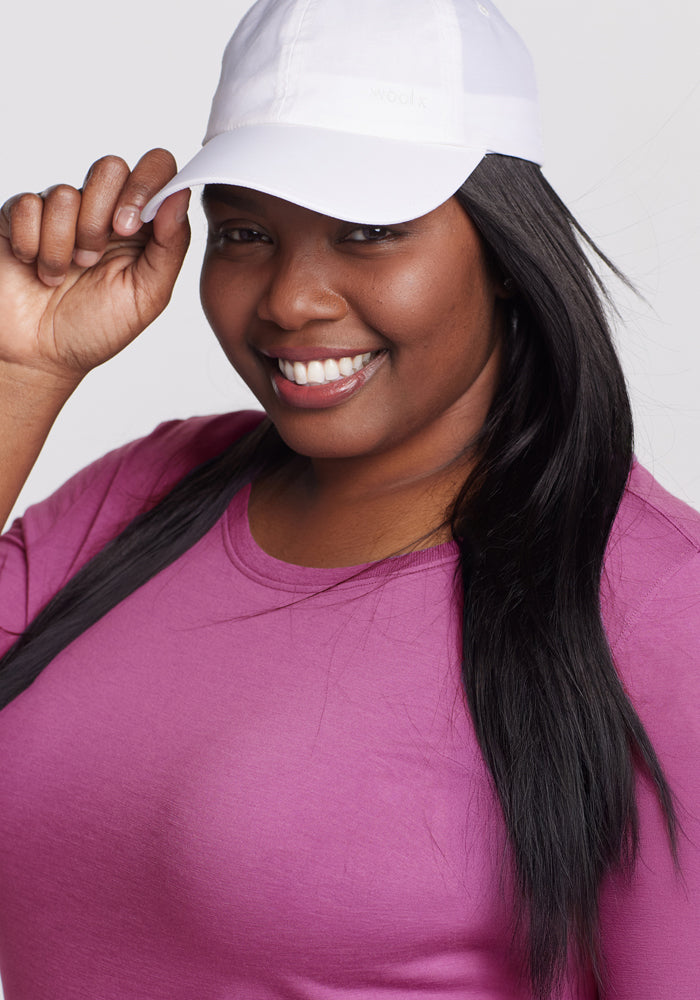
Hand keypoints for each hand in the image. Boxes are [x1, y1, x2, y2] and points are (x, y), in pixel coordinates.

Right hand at [0, 149, 190, 387]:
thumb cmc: (95, 329)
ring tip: (61, 276)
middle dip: (100, 219)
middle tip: (91, 260)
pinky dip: (32, 245)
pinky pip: (27, 205)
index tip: (128, 228)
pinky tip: (34, 267)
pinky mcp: (20, 217)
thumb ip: (171, 246)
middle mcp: (102, 211)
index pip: (156, 168)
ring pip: (65, 193)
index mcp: (142, 226)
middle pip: (110, 168)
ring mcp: (60, 212)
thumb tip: (180, 195)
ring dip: (63, 245)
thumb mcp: (148, 296)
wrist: (41, 356)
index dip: (145, 186)